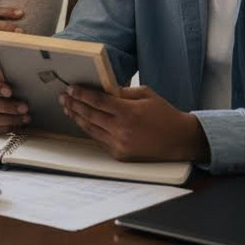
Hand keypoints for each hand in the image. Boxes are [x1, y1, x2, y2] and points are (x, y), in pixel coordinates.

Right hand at [0, 69, 29, 134]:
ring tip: (24, 118)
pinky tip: (15, 125)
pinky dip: (4, 128)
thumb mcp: (2, 77)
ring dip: (9, 119)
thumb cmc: (1, 85)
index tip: (10, 92)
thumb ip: (7, 77)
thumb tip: (22, 79)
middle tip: (24, 108)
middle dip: (7, 107)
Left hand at [61, 85, 208, 162]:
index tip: (70, 89)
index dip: (81, 94)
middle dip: (74, 105)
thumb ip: (123, 92)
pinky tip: (83, 122)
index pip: (98, 101)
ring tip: (68, 109)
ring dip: (77, 118)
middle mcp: (121, 130)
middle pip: (90, 115)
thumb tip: (102, 89)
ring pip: (91, 129)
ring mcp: (120, 145)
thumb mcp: (146, 95)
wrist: (181, 140)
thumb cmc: (164, 114)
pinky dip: (90, 130)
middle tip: (63, 98)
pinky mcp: (120, 155)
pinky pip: (100, 140)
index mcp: (128, 112)